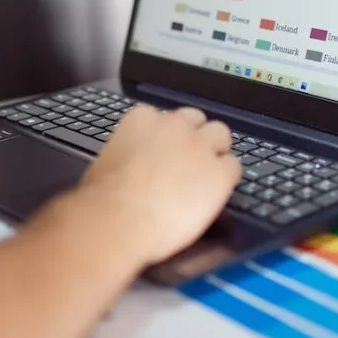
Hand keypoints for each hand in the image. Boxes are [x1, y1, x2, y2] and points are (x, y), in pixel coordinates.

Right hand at [77, 106, 240, 265]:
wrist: (118, 220)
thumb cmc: (104, 199)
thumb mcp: (108, 162)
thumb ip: (127, 152)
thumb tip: (130, 163)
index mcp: (143, 119)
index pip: (164, 117)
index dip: (166, 137)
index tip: (164, 152)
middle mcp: (174, 126)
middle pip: (196, 119)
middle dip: (194, 137)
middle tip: (188, 161)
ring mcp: (199, 147)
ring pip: (220, 135)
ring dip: (214, 150)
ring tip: (205, 173)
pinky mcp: (219, 173)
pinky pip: (234, 167)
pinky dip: (226, 178)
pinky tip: (214, 193)